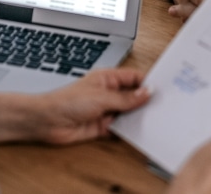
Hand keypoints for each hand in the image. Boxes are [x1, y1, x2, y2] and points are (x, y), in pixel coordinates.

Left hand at [34, 68, 150, 144]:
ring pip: (128, 113)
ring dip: (137, 117)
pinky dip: (128, 130)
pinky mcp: (103, 126)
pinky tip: (138, 132)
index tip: (162, 89)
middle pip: (133, 96)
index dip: (147, 82)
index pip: (133, 77)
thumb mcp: (102, 97)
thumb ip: (126, 98)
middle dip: (144, 101)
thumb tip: (146, 93)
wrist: (48, 121)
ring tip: (153, 120)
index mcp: (108, 78)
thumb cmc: (67, 101)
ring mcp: (106, 110)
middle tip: (161, 106)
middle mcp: (108, 93)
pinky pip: (121, 128)